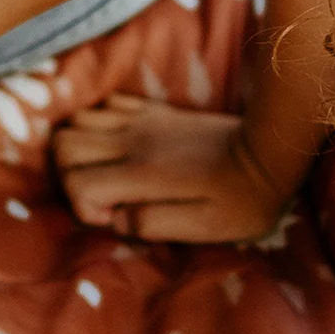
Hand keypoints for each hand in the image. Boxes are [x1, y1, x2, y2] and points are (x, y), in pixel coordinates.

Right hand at [53, 96, 291, 241]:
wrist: (271, 151)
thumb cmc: (242, 199)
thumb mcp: (204, 228)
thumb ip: (152, 225)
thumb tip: (116, 219)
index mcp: (142, 173)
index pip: (78, 183)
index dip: (83, 208)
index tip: (114, 218)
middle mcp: (132, 141)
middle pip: (63, 144)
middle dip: (68, 175)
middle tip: (101, 196)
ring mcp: (141, 121)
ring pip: (76, 121)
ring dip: (77, 149)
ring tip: (103, 172)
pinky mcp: (153, 112)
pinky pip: (104, 105)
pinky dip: (95, 126)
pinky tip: (116, 148)